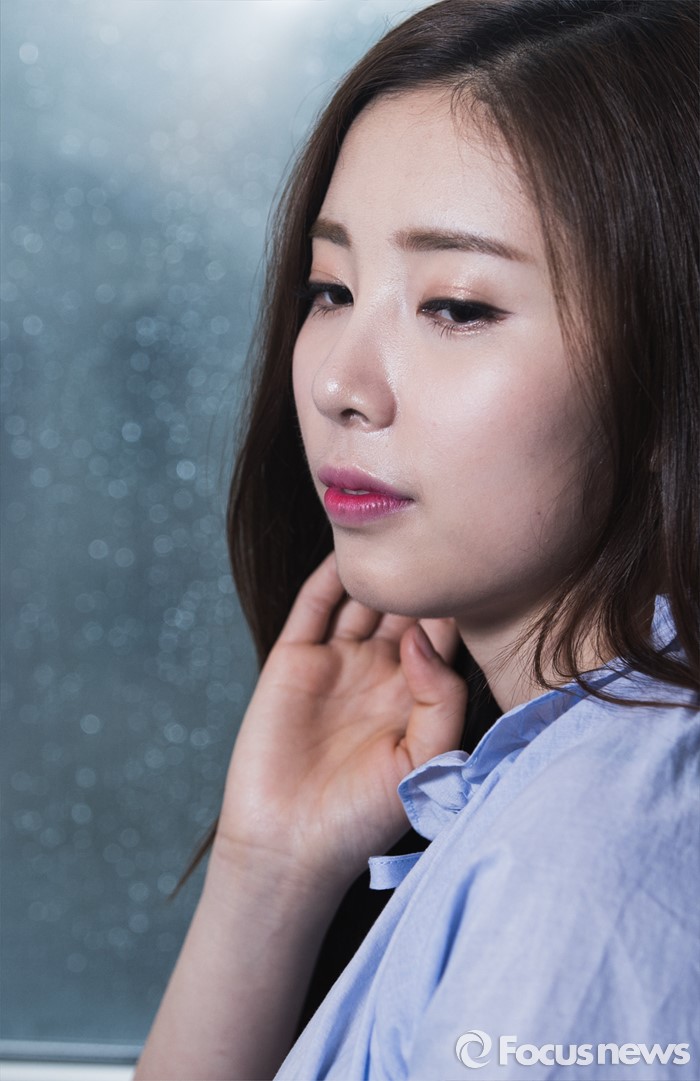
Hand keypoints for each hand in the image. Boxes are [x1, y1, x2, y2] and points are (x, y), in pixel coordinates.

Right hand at [215, 552, 467, 895]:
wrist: (290, 845)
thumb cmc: (363, 816)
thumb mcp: (424, 760)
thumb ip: (440, 697)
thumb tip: (424, 637)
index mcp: (417, 694)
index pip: (446, 632)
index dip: (460, 600)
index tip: (478, 564)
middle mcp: (380, 670)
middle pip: (406, 604)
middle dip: (421, 574)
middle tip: (440, 532)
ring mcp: (336, 661)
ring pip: (363, 597)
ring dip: (377, 567)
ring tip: (396, 527)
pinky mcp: (294, 659)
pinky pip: (314, 606)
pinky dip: (329, 577)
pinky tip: (349, 553)